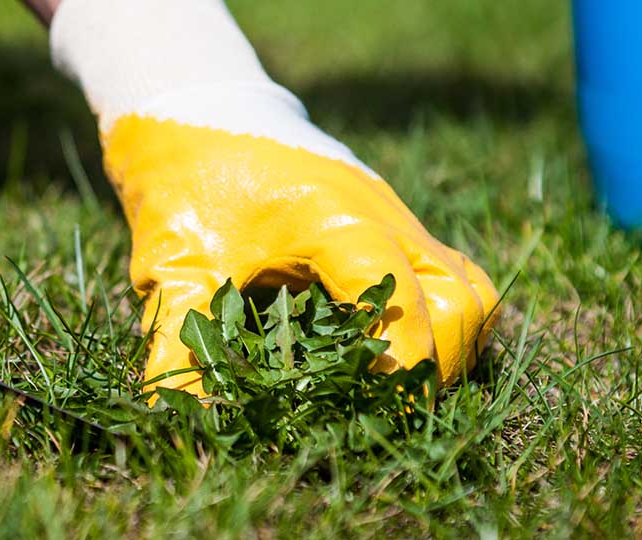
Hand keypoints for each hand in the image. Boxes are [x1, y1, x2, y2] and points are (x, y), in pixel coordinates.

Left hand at [51, 0, 498, 393]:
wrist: (196, 112)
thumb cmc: (183, 182)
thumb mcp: (172, 261)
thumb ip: (177, 338)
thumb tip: (172, 414)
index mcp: (334, 219)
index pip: (398, 301)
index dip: (400, 366)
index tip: (377, 412)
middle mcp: (383, 215)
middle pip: (459, 300)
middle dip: (434, 366)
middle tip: (385, 412)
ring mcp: (396, 217)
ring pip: (469, 288)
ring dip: (449, 346)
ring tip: (397, 391)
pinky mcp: (394, 224)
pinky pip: (451, 276)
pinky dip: (442, 320)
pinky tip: (396, 356)